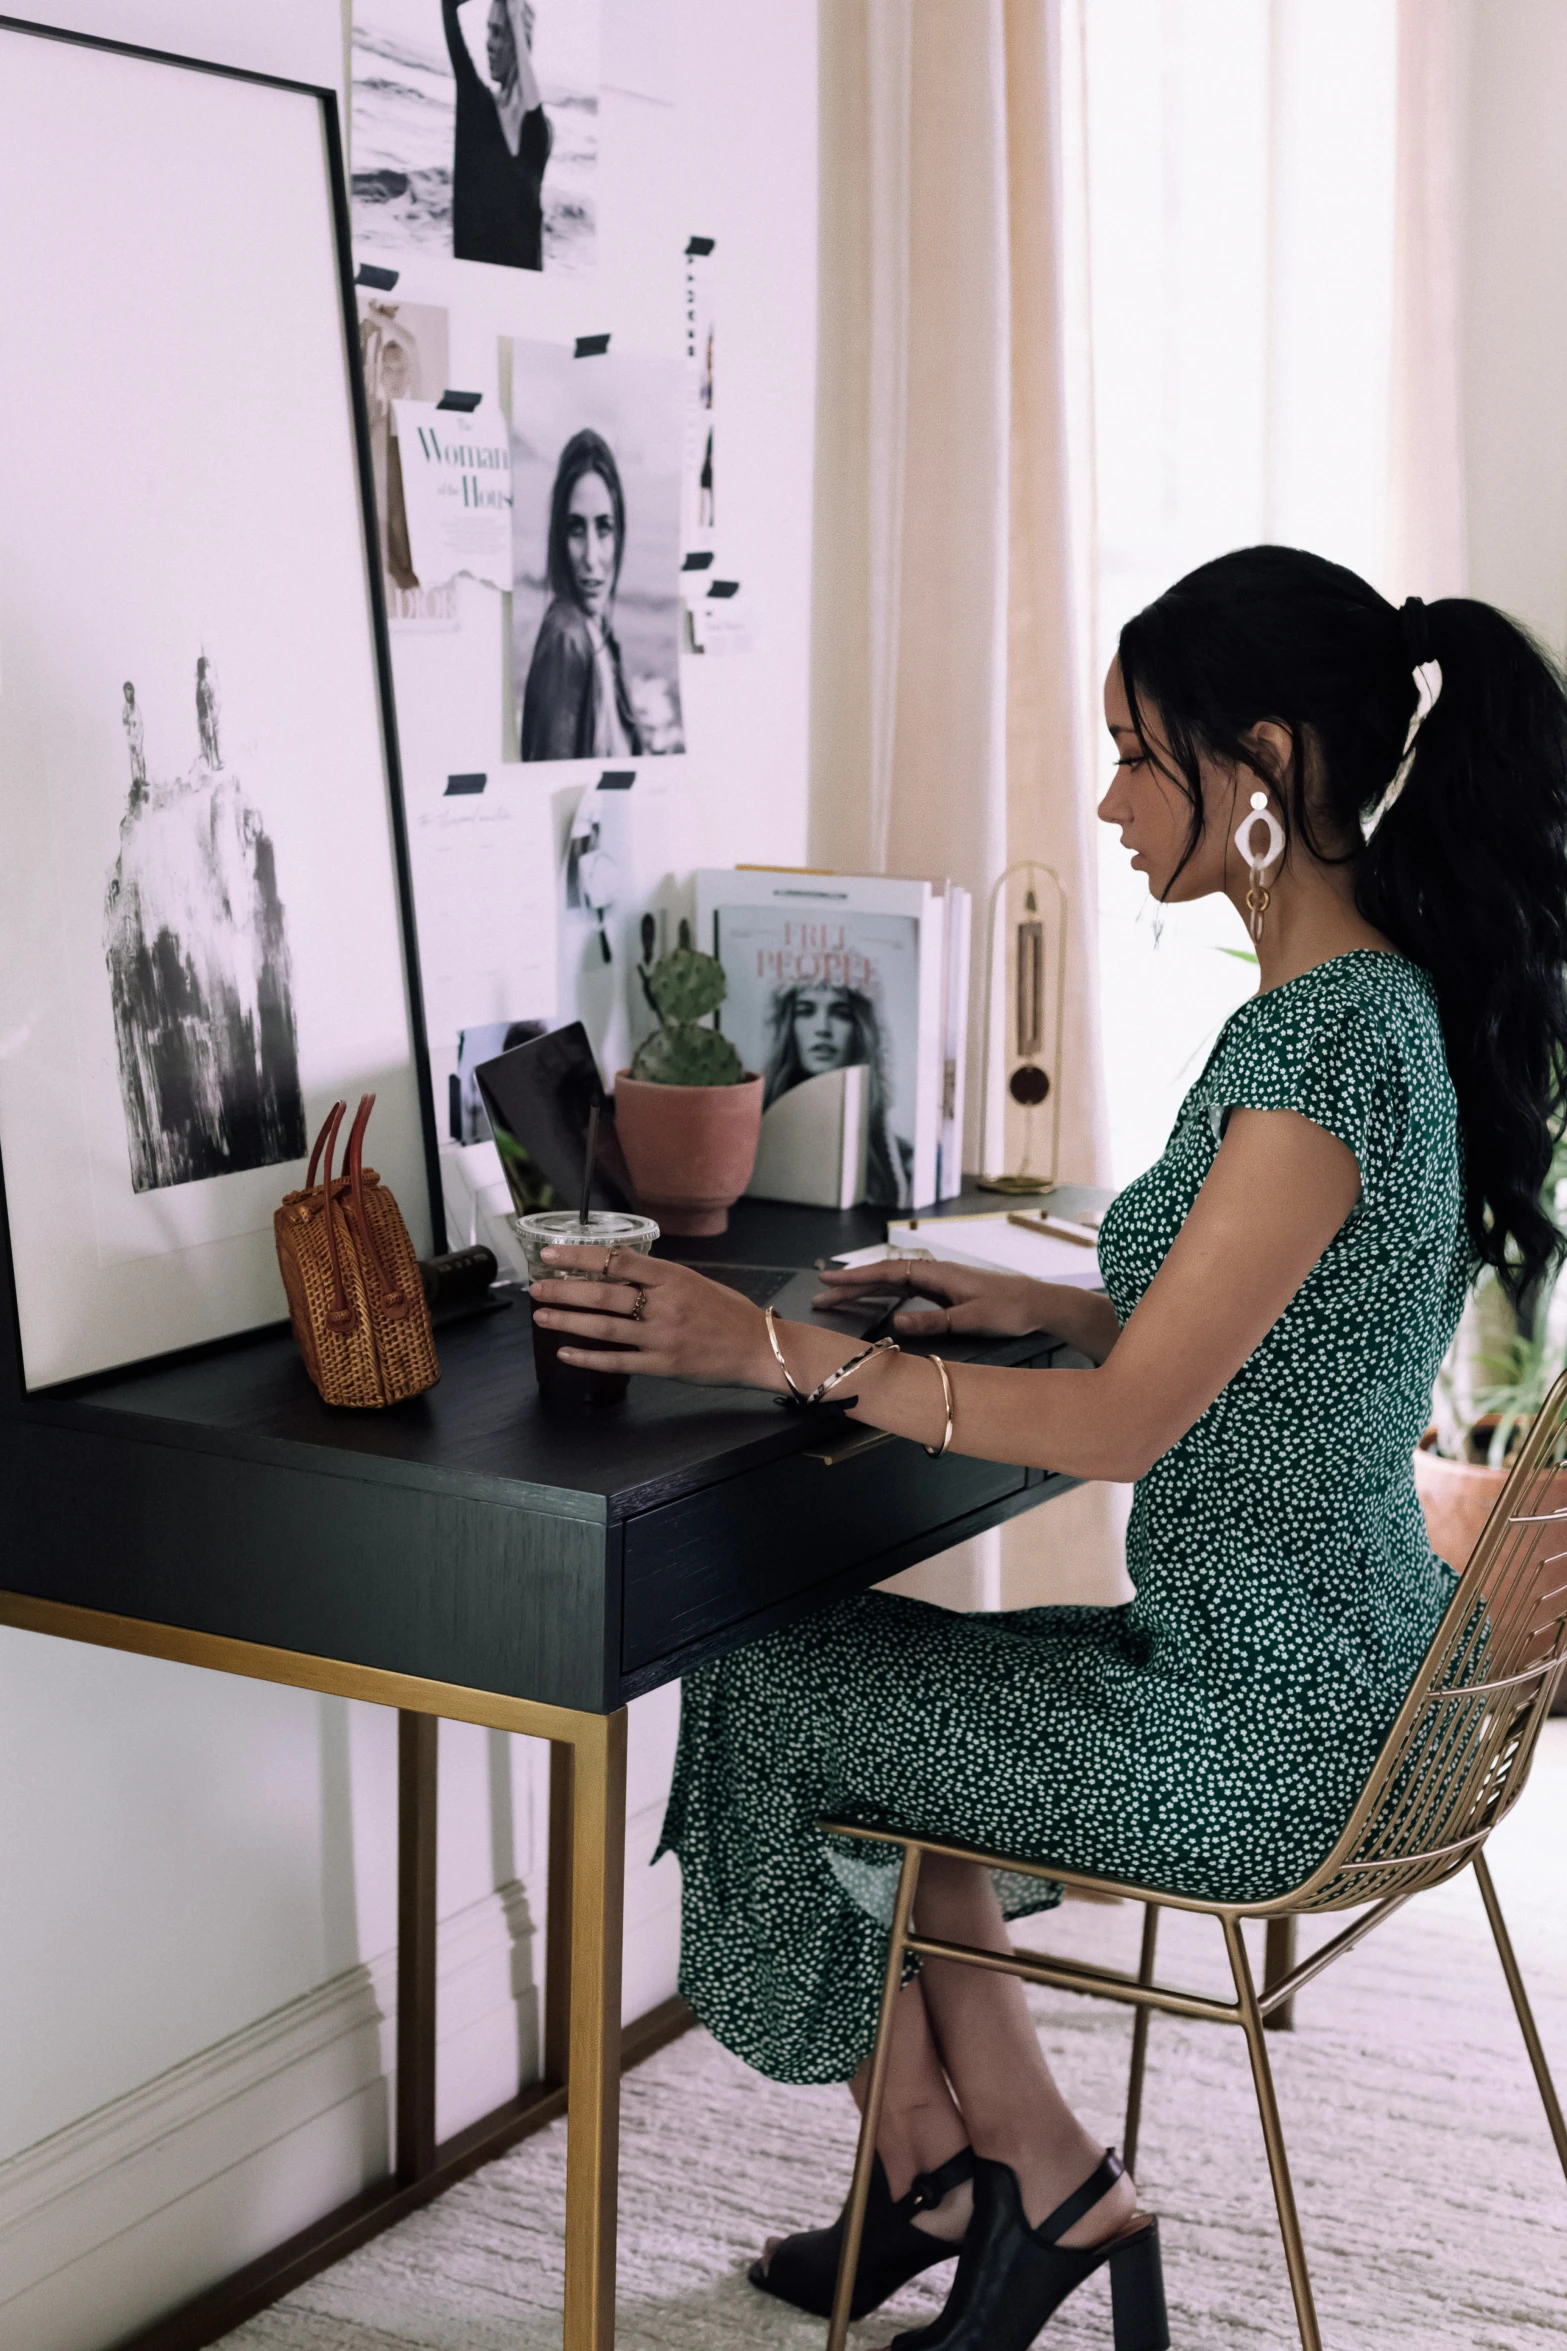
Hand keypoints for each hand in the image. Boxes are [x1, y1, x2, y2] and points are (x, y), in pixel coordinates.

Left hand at [530, 1247, 778, 1387]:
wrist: (759, 1347)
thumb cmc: (729, 1313)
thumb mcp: (696, 1282)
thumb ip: (659, 1279)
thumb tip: (618, 1273)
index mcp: (673, 1278)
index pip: (618, 1260)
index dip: (581, 1256)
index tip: (553, 1254)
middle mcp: (665, 1305)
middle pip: (603, 1294)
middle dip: (564, 1290)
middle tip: (536, 1287)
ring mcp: (662, 1337)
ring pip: (604, 1327)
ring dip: (568, 1320)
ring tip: (541, 1315)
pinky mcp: (663, 1366)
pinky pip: (618, 1361)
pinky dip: (588, 1357)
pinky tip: (566, 1352)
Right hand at [812, 1257, 1048, 1339]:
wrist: (1037, 1303)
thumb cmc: (1008, 1308)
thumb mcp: (970, 1318)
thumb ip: (932, 1322)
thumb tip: (895, 1324)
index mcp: (937, 1274)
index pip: (887, 1273)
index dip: (856, 1279)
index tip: (829, 1283)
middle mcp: (933, 1274)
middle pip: (883, 1277)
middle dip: (850, 1286)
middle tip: (820, 1296)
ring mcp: (937, 1282)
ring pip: (891, 1284)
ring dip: (863, 1291)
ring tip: (835, 1299)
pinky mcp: (942, 1293)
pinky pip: (904, 1291)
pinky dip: (882, 1294)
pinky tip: (871, 1300)